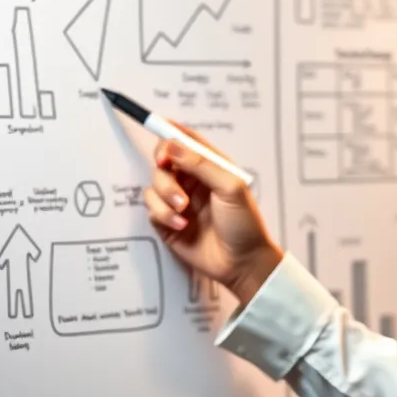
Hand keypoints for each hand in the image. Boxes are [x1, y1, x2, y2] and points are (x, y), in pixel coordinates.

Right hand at [143, 124, 282, 303]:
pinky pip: (152, 208)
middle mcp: (193, 181)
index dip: (170, 135)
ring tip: (183, 209)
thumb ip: (201, 164)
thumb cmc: (244, 223)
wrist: (242, 262)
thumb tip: (173, 145)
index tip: (159, 134)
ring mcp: (179, 201)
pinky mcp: (167, 222)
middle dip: (164, 168)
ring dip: (165, 194)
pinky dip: (163, 214)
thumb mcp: (230, 187)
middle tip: (168, 170)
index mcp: (210, 167)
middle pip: (163, 161)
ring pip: (154, 184)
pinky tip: (182, 225)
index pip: (186, 142)